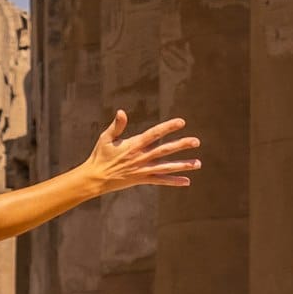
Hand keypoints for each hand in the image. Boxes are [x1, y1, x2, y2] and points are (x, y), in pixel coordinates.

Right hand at [80, 111, 201, 193]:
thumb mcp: (106, 138)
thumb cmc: (99, 156)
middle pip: (165, 150)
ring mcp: (142, 169)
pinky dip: (173, 181)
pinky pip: (160, 180)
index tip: (181, 122)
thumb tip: (121, 112)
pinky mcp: (142, 179)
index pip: (154, 134)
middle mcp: (141, 157)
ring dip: (182, 165)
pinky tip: (187, 181)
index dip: (168, 127)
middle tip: (196, 141)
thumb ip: (117, 126)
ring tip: (198, 163)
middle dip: (181, 145)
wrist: (95, 178)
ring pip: (166, 167)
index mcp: (134, 145)